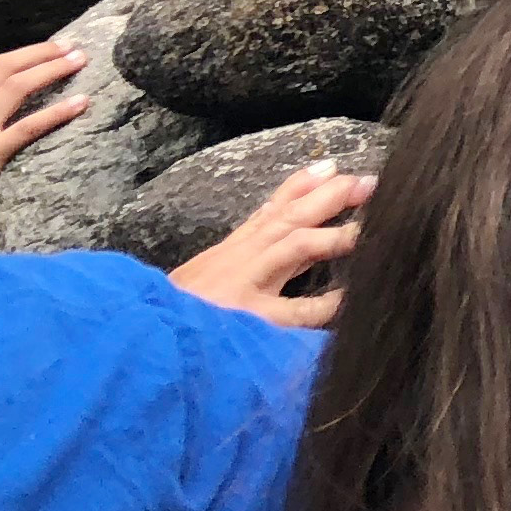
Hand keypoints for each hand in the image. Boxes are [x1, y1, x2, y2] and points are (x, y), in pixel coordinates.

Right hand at [0, 41, 86, 242]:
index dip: (8, 60)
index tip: (35, 57)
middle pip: (0, 69)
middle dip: (38, 53)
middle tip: (68, 46)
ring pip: (16, 86)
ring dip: (52, 68)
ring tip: (80, 60)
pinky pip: (28, 125)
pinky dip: (58, 110)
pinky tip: (81, 103)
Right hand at [169, 161, 374, 325]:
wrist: (139, 343)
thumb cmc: (167, 318)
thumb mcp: (195, 281)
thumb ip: (233, 258)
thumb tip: (266, 230)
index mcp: (227, 255)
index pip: (268, 213)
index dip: (300, 188)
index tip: (332, 167)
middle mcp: (237, 262)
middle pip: (288, 219)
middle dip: (328, 197)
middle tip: (369, 182)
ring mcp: (242, 288)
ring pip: (294, 248)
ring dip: (333, 234)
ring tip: (371, 226)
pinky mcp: (247, 321)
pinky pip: (295, 311)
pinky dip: (325, 305)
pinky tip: (352, 297)